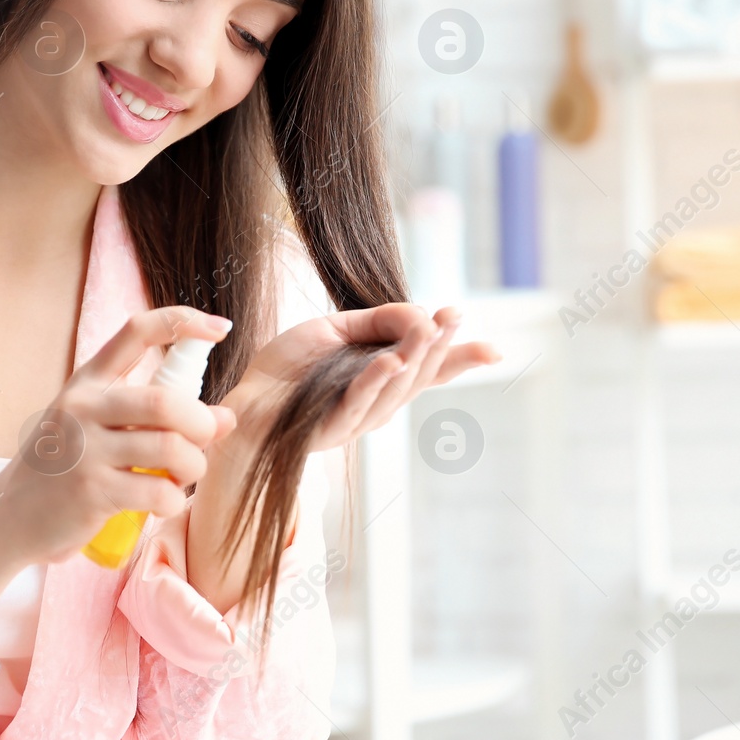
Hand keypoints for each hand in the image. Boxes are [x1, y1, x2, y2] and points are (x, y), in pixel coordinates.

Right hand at [0, 306, 237, 564]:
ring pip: (170, 449)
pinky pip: (158, 492)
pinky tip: (164, 501)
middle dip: (201, 423)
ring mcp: (84, 450)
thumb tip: (227, 417)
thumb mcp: (100, 428)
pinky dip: (174, 499)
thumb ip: (157, 419)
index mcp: (88, 381)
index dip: (182, 323)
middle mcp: (83, 408)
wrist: (9, 518)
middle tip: (205, 438)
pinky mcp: (91, 492)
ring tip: (184, 475)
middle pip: (164, 401)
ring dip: (193, 466)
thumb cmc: (66, 469)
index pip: (137, 332)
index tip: (220, 329)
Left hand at [225, 303, 501, 452]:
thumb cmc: (289, 367)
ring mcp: (357, 419)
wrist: (245, 400)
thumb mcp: (336, 329)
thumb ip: (377, 321)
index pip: (430, 369)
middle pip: (419, 374)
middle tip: (453, 316)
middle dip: (440, 345)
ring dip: (413, 357)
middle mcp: (378, 403)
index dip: (461, 359)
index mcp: (382, 380)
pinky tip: (390, 361)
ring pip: (395, 388)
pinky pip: (357, 403)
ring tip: (428, 329)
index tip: (495, 350)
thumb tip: (420, 312)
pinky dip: (375, 381)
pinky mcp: (330, 427)